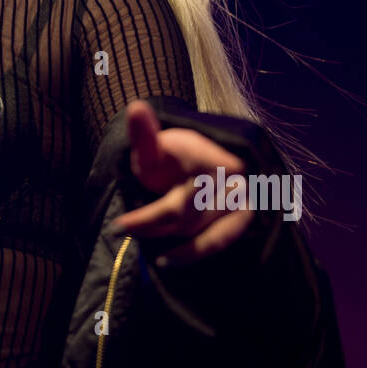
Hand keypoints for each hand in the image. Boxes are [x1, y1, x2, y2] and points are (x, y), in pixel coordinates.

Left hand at [109, 100, 254, 267]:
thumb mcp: (156, 147)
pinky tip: (171, 260)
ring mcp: (246, 199)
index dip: (147, 218)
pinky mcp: (248, 216)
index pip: (177, 202)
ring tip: (151, 254)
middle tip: (125, 232)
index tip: (118, 226)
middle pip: (190, 218)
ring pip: (206, 232)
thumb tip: (135, 108)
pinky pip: (223, 240)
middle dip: (155, 228)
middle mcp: (235, 180)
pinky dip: (198, 252)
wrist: (202, 159)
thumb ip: (144, 135)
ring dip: (178, 246)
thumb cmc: (174, 155)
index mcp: (212, 159)